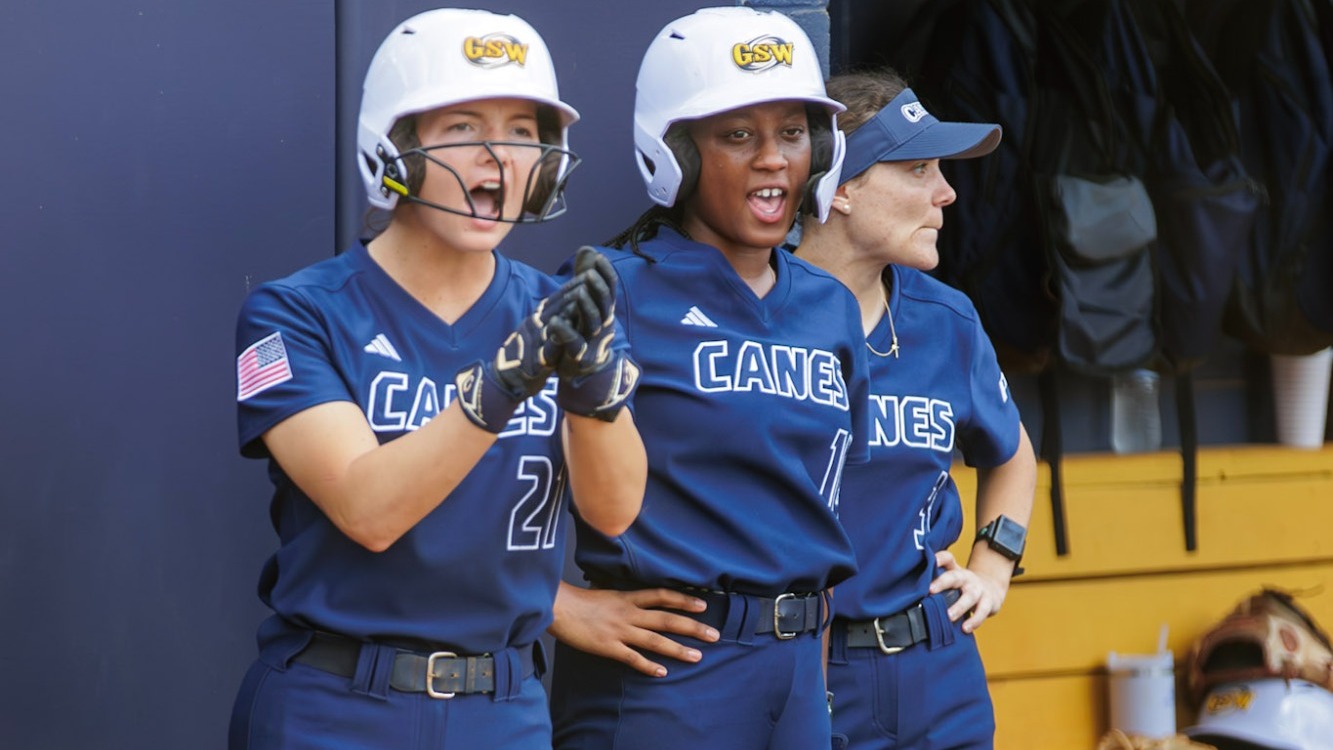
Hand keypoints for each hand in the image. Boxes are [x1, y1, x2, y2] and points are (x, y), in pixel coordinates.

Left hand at [549, 247, 638, 420]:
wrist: (584, 371)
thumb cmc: (583, 331)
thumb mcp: (586, 303)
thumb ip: (586, 277)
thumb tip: (588, 249)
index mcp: (603, 311)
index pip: (609, 289)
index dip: (606, 274)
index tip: (599, 258)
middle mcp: (602, 325)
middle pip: (604, 304)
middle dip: (599, 288)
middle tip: (590, 274)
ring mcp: (593, 341)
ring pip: (593, 322)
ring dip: (586, 307)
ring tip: (579, 293)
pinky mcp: (579, 356)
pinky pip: (574, 343)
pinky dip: (564, 332)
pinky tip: (555, 321)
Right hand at [550, 585, 719, 676]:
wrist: (556, 607)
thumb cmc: (576, 601)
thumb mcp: (604, 593)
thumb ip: (621, 599)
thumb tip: (632, 599)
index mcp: (627, 598)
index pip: (662, 596)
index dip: (684, 600)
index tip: (703, 606)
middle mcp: (629, 613)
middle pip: (667, 619)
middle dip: (692, 627)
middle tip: (714, 634)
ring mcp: (620, 631)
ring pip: (656, 640)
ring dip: (678, 649)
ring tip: (697, 656)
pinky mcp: (608, 647)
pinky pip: (632, 658)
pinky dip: (648, 666)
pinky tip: (662, 673)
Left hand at [928, 549, 1008, 633]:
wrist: (991, 589)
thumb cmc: (962, 587)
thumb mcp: (951, 581)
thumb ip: (935, 584)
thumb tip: (909, 595)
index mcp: (954, 570)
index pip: (947, 559)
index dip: (939, 558)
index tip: (930, 560)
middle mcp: (966, 577)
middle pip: (954, 577)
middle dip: (942, 582)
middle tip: (930, 590)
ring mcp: (978, 589)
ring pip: (970, 596)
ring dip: (959, 606)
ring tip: (949, 616)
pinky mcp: (988, 601)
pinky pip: (983, 611)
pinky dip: (975, 620)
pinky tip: (966, 628)